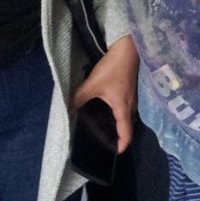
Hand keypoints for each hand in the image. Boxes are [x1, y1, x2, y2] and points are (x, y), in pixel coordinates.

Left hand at [71, 34, 137, 151]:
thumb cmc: (113, 68)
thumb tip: (67, 111)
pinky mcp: (131, 89)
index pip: (126, 134)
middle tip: (104, 141)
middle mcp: (131, 106)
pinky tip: (107, 108)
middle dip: (118, 137)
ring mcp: (132, 97)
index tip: (114, 153)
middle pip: (127, 127)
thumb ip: (79, 98)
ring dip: (118, 124)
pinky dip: (118, 113)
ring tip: (104, 127)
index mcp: (123, 109)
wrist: (128, 48)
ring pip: (127, 117)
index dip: (121, 146)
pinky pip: (125, 107)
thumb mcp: (93, 84)